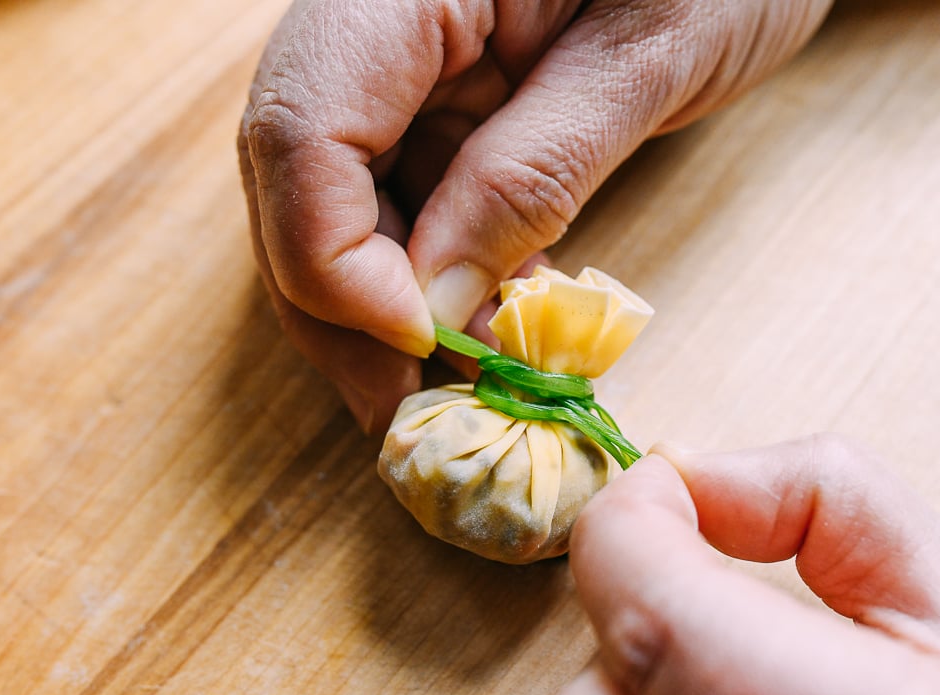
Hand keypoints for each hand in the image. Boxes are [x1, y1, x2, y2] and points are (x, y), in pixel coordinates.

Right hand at [238, 0, 830, 431]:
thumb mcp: (646, 58)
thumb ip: (529, 174)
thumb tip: (431, 309)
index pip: (302, 131)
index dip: (338, 258)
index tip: (420, 341)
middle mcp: (371, 20)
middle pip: (293, 181)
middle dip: (344, 310)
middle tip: (412, 411)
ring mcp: (396, 62)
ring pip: (332, 206)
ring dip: (388, 307)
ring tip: (465, 380)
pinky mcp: (432, 102)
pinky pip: (399, 202)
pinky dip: (433, 277)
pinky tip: (487, 325)